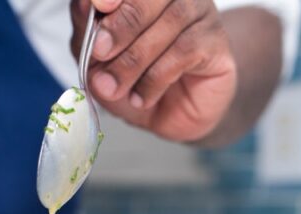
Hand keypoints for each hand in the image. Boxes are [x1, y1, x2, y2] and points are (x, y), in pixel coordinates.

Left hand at [70, 0, 237, 142]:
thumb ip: (88, 31)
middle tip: (100, 53)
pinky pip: (185, 50)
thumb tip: (85, 5)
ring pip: (171, 21)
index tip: (98, 6)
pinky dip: (155, 78)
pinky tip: (141, 97)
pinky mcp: (216, 41)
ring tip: (115, 88)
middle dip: (121, 25)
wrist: (168, 116)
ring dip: (134, 59)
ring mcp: (200, 12)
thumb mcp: (97, 60)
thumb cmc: (133, 81)